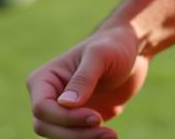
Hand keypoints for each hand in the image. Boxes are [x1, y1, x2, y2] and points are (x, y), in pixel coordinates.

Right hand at [27, 23, 149, 137]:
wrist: (132, 53)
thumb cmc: (113, 45)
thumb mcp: (100, 55)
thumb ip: (83, 78)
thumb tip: (65, 104)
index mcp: (45, 78)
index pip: (42, 108)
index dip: (65, 118)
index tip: (96, 117)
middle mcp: (49, 97)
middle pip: (47, 128)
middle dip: (76, 134)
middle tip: (107, 133)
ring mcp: (62, 112)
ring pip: (61, 138)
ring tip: (112, 135)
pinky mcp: (77, 123)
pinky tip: (109, 136)